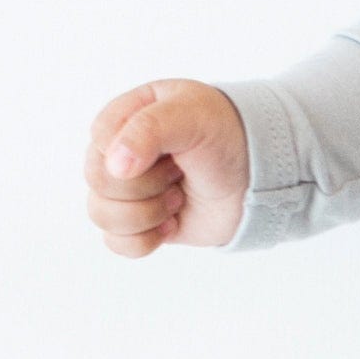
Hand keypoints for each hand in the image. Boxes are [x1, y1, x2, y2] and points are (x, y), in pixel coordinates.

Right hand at [83, 80, 249, 254]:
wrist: (262, 177)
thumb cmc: (227, 135)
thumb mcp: (191, 116)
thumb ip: (148, 129)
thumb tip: (115, 168)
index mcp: (125, 118)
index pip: (100, 142)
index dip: (134, 153)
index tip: (173, 146)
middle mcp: (120, 153)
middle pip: (98, 181)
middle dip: (146, 183)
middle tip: (181, 172)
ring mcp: (128, 190)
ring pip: (101, 214)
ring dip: (148, 212)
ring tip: (180, 196)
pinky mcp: (141, 223)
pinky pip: (115, 243)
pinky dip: (145, 239)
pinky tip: (173, 224)